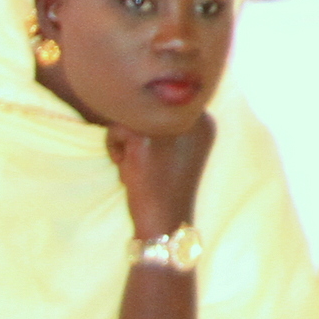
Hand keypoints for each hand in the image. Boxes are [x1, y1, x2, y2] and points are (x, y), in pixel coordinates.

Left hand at [106, 107, 217, 238]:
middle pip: (148, 105)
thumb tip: (140, 97)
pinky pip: (116, 128)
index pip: (166, 103)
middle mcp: (190, 119)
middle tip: (146, 161)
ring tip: (137, 164)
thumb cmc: (168, 188)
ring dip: (125, 139)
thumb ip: (171, 123)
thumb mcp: (180, 149)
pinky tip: (128, 169)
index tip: (158, 156)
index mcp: (204, 122)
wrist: (166, 222)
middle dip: (139, 132)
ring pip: (130, 115)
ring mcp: (166, 127)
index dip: (152, 127)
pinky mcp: (143, 138)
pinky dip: (114, 147)